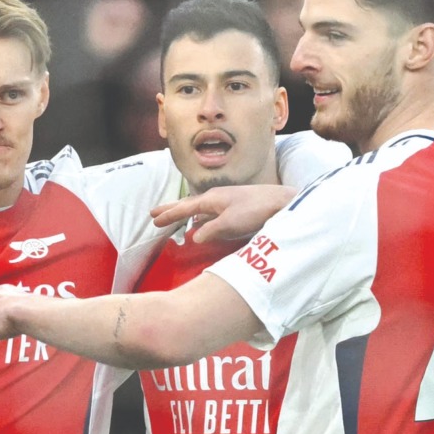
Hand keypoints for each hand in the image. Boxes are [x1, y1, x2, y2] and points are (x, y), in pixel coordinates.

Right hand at [150, 185, 295, 243]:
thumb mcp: (230, 224)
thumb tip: (194, 236)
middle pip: (188, 204)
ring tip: (173, 216)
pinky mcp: (235, 206)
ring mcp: (225, 200)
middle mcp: (215, 197)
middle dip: (171, 209)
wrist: (281, 202)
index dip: (168, 215)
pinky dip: (199, 216)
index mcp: (211, 199)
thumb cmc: (255, 212)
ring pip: (198, 207)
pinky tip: (200, 221)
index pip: (184, 208)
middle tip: (154, 213)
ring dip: (184, 212)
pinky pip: (209, 211)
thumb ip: (210, 230)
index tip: (153, 219)